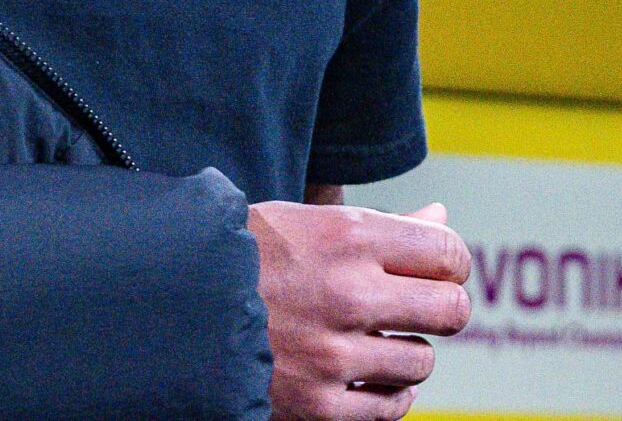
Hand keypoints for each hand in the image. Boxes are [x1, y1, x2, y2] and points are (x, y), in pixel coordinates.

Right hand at [248, 199, 470, 420]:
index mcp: (348, 236)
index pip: (447, 253)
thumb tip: (441, 220)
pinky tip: (363, 376)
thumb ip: (383, 226)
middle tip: (418, 307)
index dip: (449, 262)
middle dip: (441, 307)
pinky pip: (391, 407)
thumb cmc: (242, 257)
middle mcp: (349, 293)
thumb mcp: (308, 222)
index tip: (434, 269)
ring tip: (372, 339)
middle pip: (451, 309)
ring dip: (406, 352)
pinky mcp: (321, 406)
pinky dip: (386, 394)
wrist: (170, 308)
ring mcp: (336, 355)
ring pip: (422, 361)